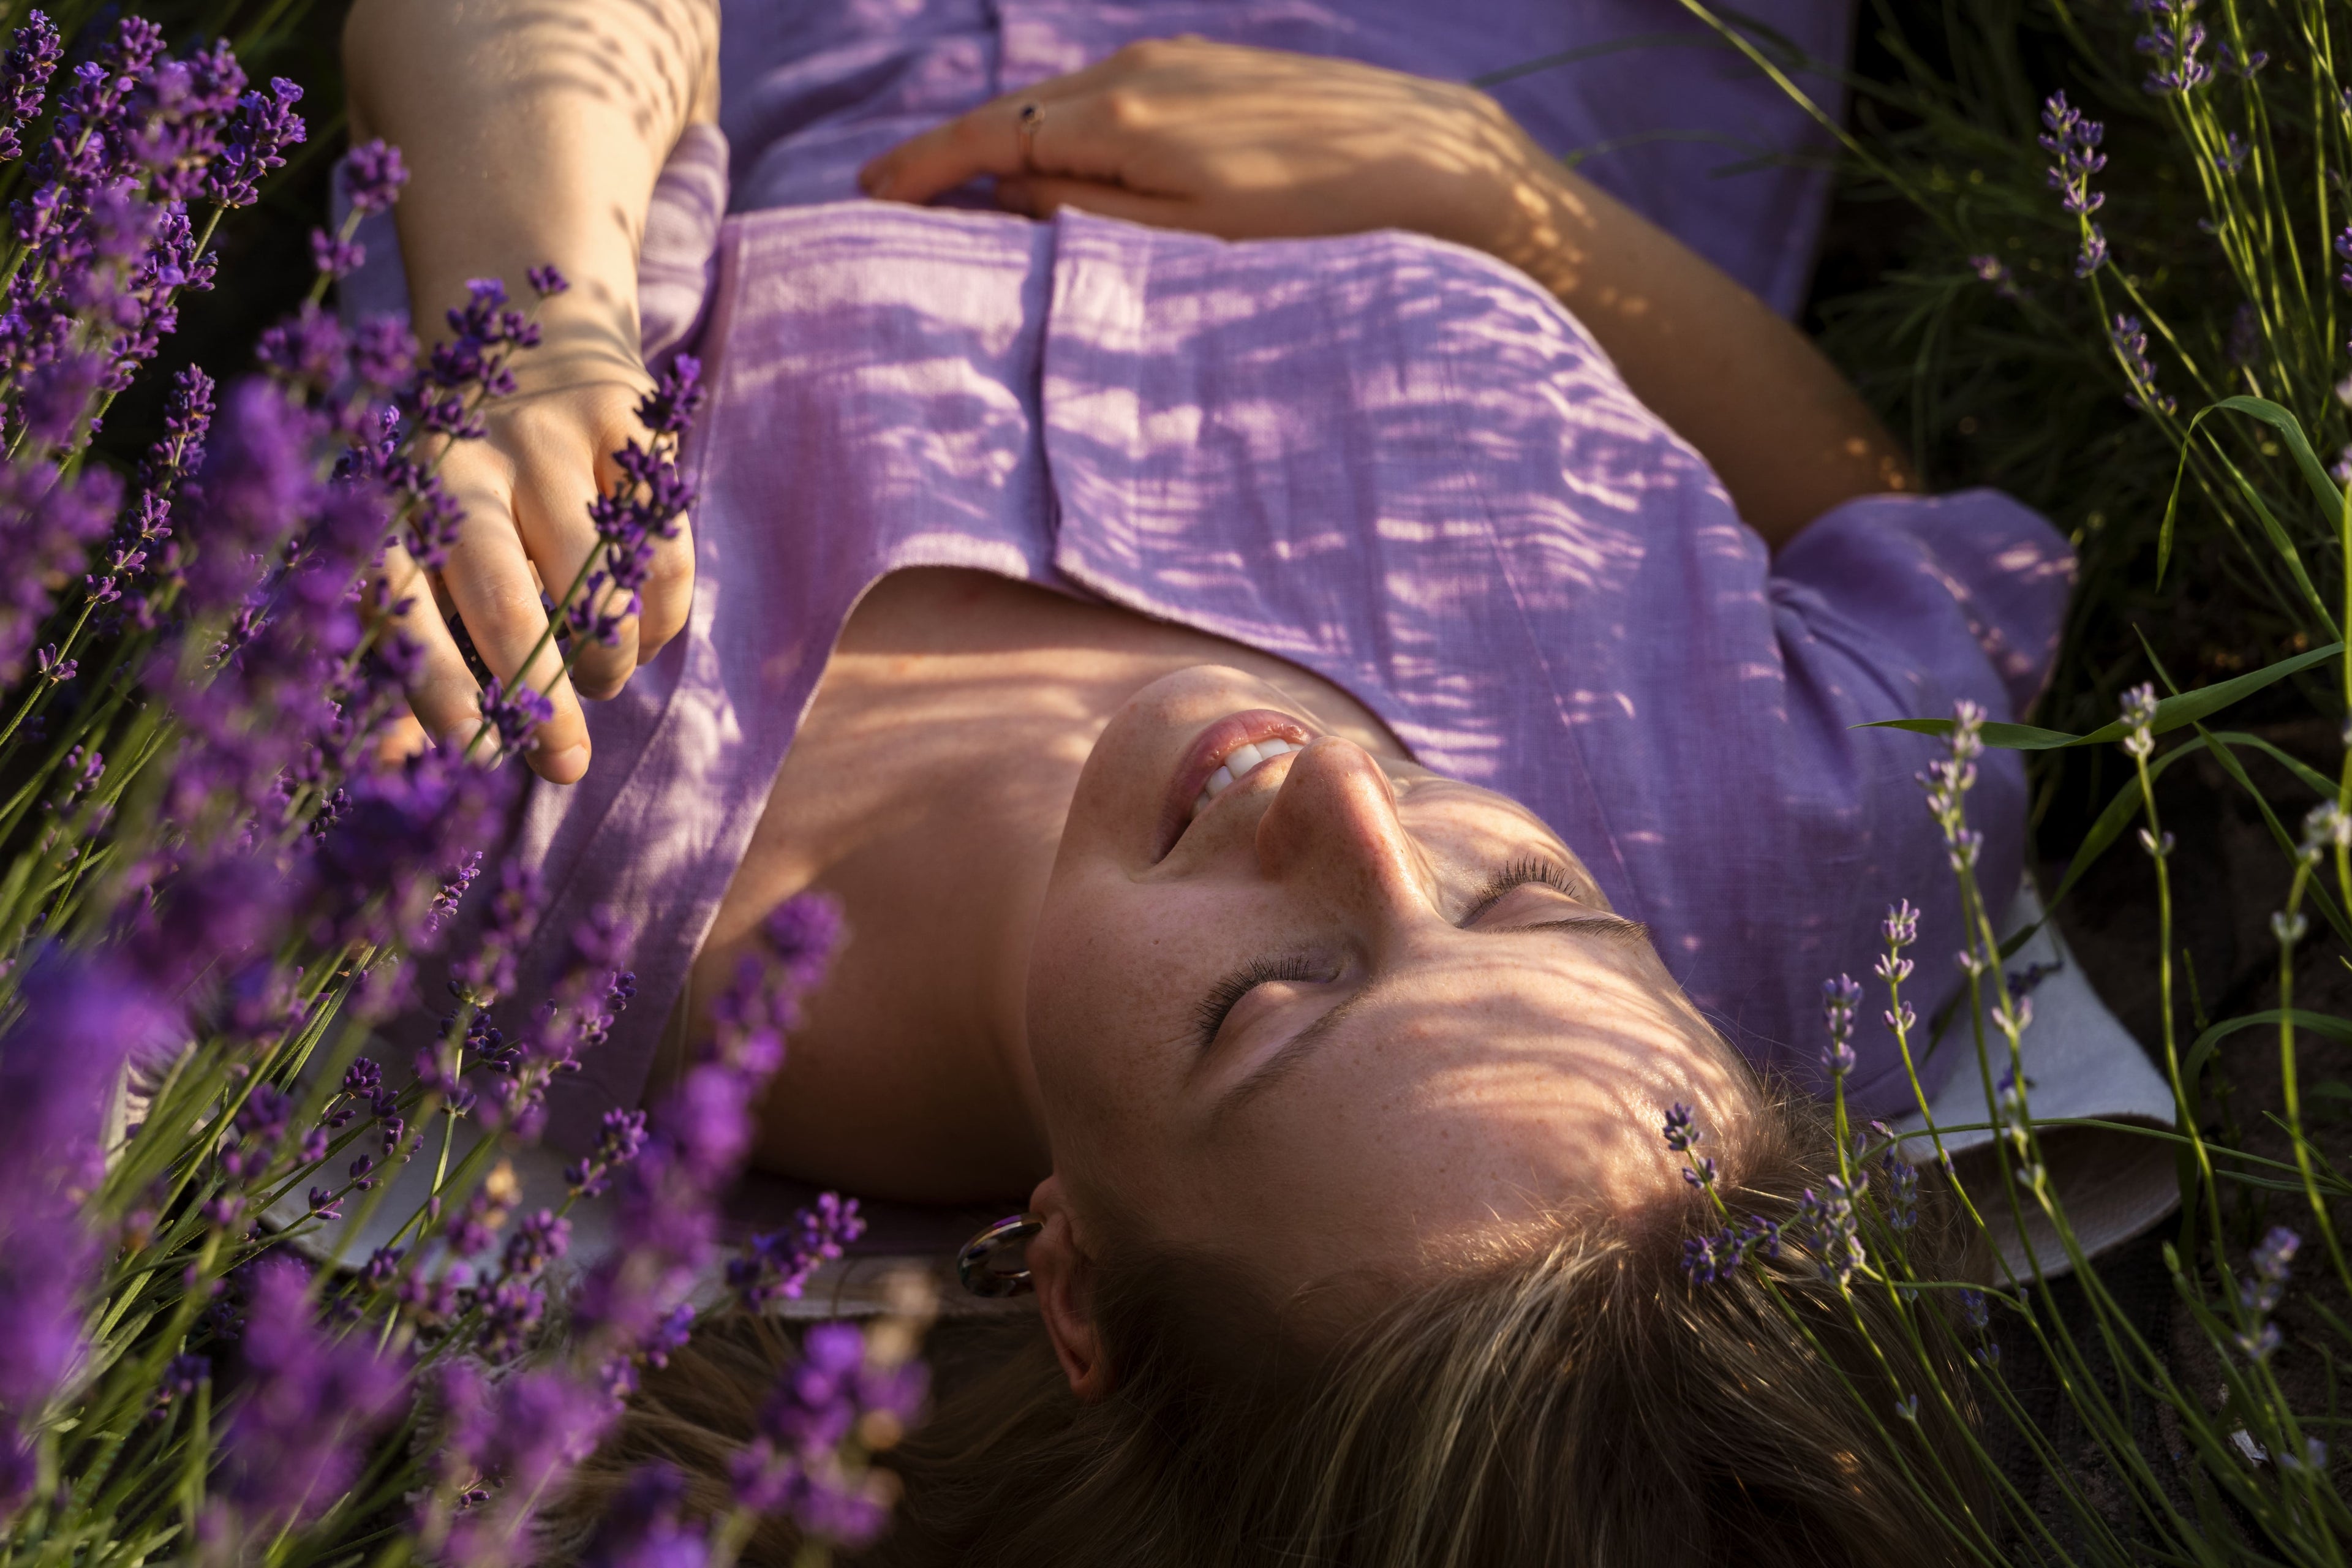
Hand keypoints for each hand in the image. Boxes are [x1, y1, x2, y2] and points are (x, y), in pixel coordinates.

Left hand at [372, 346, 691, 783]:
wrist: (529, 335)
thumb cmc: (464, 480)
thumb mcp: (420, 539)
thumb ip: (413, 640)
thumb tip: (414, 769)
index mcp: (393, 501)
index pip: (401, 607)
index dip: (437, 688)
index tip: (474, 752)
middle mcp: (460, 465)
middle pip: (508, 606)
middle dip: (542, 702)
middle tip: (567, 765)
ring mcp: (547, 439)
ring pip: (600, 588)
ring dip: (608, 661)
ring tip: (603, 678)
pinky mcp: (625, 422)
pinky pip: (663, 551)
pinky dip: (662, 616)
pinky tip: (646, 634)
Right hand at [858, 38, 1559, 266]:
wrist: (1431, 158)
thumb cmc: (1318, 216)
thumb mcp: (1190, 240)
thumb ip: (1086, 216)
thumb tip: (1006, 193)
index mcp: (1123, 116)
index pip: (989, 137)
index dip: (922, 168)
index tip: (867, 197)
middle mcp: (1137, 71)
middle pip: (1014, 113)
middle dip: (948, 156)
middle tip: (892, 199)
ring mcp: (1174, 62)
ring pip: (1060, 104)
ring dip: (1006, 146)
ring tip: (963, 193)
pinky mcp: (1207, 69)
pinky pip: (1106, 100)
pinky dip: (1062, 133)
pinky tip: (1057, 166)